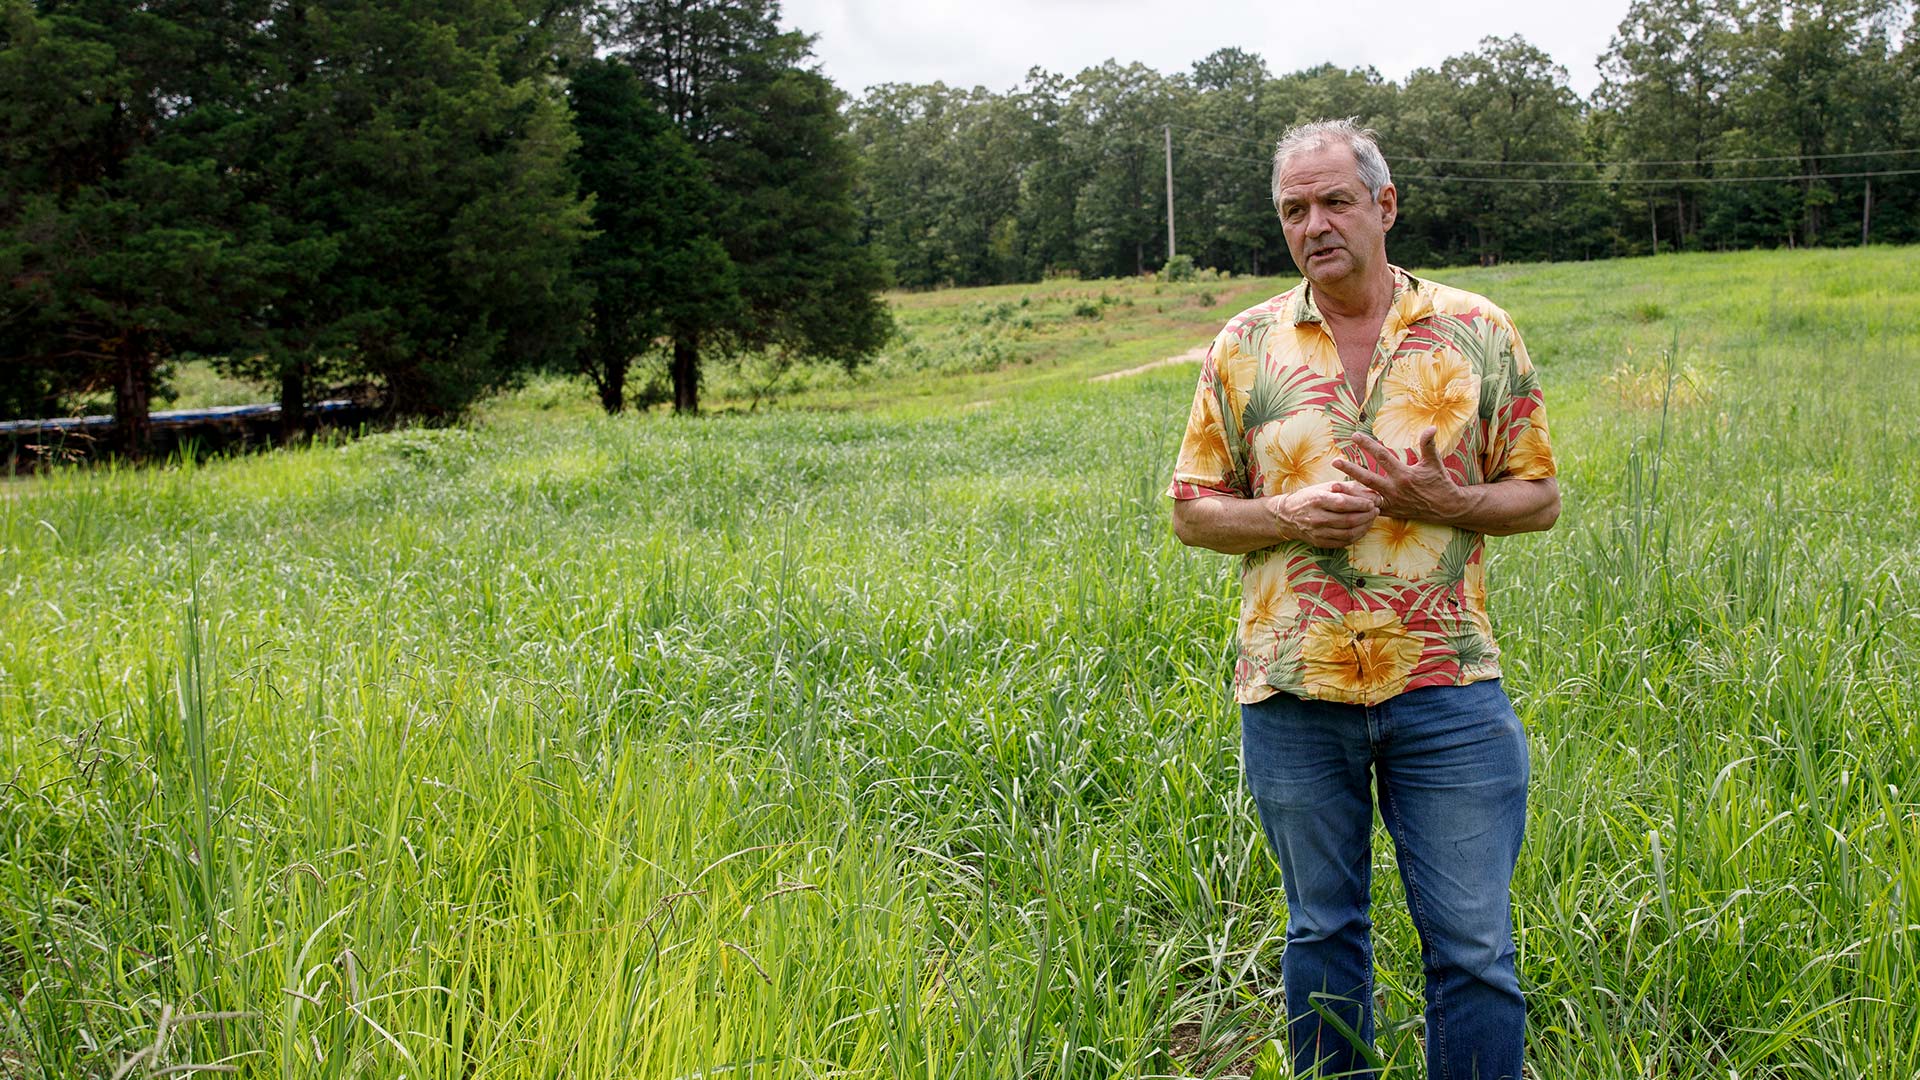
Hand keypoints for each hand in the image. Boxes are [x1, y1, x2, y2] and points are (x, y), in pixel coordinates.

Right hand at [1270, 480, 1381, 547]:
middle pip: (1348, 520)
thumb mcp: (1325, 487)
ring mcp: (1318, 532)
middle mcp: (1317, 517)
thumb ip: (1348, 488)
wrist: (1287, 516)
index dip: (1361, 504)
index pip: (1344, 503)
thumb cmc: (1310, 497)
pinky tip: (1362, 528)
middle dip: (1366, 516)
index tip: (1373, 502)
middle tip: (1376, 511)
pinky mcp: (1320, 542)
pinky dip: (1356, 536)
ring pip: (1348, 533)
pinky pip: (1343, 542)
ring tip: (1371, 519)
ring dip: (1364, 527)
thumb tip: (1371, 492)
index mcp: (1317, 500)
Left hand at [1332, 427, 1465, 522]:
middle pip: (1368, 478)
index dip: (1368, 445)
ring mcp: (1391, 502)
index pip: (1382, 456)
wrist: (1446, 508)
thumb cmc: (1440, 482)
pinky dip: (1358, 506)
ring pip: (1366, 496)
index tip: (1354, 436)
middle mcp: (1395, 489)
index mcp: (1404, 475)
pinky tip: (1344, 502)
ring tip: (1332, 486)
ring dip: (1349, 491)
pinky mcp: (1390, 512)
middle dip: (1351, 469)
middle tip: (1335, 461)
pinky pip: (1371, 510)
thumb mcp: (1434, 462)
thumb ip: (1428, 445)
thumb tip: (1431, 427)